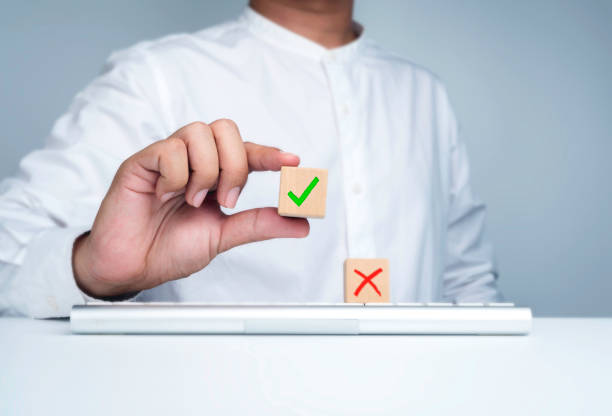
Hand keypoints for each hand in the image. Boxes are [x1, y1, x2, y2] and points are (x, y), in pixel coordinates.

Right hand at [72, 120, 308, 296]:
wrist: (131, 267)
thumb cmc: (169, 249)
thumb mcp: (223, 236)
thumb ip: (259, 224)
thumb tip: (301, 222)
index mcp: (214, 176)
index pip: (246, 152)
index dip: (269, 154)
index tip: (292, 161)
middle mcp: (193, 161)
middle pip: (225, 129)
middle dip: (234, 165)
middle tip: (226, 200)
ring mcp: (167, 158)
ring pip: (199, 132)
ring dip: (205, 171)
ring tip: (192, 200)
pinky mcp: (142, 162)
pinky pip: (169, 149)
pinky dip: (176, 175)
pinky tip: (167, 195)